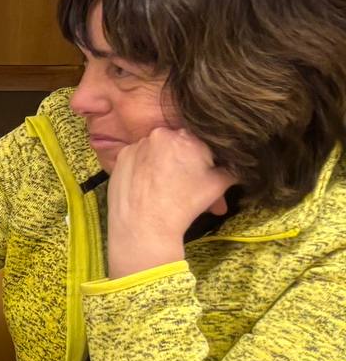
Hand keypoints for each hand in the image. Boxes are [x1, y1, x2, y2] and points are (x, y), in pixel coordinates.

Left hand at [106, 127, 236, 276]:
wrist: (143, 226)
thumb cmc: (184, 204)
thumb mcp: (218, 185)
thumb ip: (232, 168)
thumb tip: (240, 164)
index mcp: (186, 137)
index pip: (202, 141)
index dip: (206, 158)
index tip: (205, 172)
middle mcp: (160, 134)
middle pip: (178, 145)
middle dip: (186, 161)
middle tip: (188, 183)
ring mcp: (137, 145)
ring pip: (157, 151)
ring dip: (165, 163)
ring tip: (169, 187)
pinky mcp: (121, 158)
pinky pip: (138, 158)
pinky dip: (146, 168)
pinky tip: (150, 186)